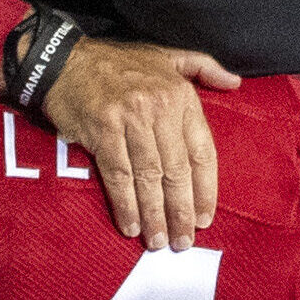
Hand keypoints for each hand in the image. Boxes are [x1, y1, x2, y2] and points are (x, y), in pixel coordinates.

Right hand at [41, 39, 240, 250]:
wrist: (64, 60)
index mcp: (180, 96)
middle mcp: (159, 108)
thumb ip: (203, 68)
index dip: (205, 190)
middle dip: (180, 211)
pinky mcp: (102, 130)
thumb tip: (235, 83)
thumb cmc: (117, 63)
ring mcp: (130, 119)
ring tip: (157, 241)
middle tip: (182, 242)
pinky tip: (131, 225)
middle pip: (176, 170)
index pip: (201, 151)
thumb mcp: (166, 57)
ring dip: (154, 214)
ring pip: (148, 176)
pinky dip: (125, 203)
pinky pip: (118, 174)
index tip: (204, 218)